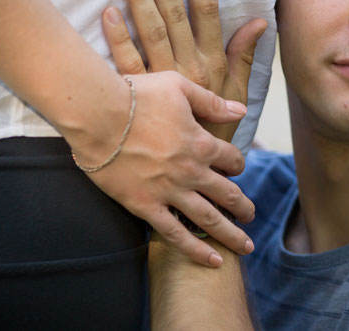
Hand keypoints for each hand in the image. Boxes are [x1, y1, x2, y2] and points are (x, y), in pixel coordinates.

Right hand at [81, 71, 255, 266]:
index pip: (232, 159)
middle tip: (251, 215)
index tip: (236, 169)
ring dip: (231, 234)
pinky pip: (176, 234)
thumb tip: (241, 112)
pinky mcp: (145, 206)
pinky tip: (213, 260)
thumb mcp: (180, 88)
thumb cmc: (136, 96)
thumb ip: (212, 103)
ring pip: (209, 219)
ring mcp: (169, 191)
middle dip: (243, 206)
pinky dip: (196, 249)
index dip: (237, 164)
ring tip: (245, 245)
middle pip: (228, 194)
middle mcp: (191, 171)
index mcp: (201, 143)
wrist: (97, 115)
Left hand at [99, 0, 265, 264]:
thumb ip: (244, 56)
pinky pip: (126, 62)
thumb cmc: (215, 130)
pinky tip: (108, 12)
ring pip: (150, 31)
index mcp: (212, 62)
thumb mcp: (237, 94)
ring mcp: (162, 80)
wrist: (193, 172)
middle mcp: (189, 66)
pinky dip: (117, 37)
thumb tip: (259, 20)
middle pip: (175, 13)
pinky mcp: (139, 96)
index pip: (207, 9)